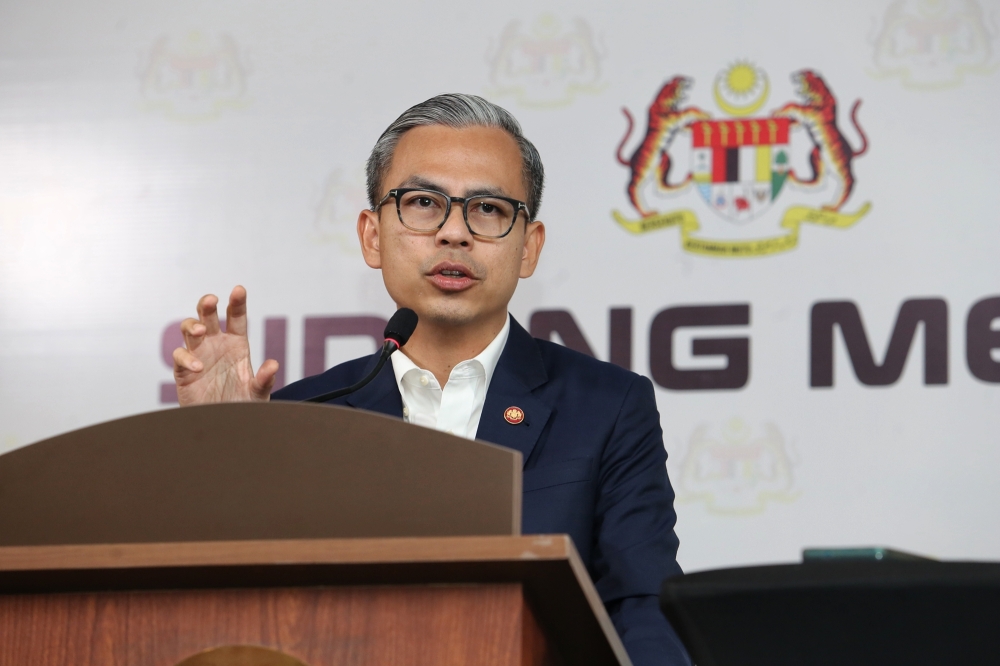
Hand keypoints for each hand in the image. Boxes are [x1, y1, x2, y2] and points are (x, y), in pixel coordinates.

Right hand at [172, 286, 278, 404]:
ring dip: (192, 326)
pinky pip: (179, 356)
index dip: (237, 303)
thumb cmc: (242, 405)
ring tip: (201, 331)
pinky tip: (199, 367)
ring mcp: (199, 355)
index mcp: (236, 344)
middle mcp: (216, 345)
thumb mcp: (258, 393)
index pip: (236, 317)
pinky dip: (187, 358)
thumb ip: (265, 379)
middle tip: (212, 301)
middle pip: (207, 316)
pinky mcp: (184, 371)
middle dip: (207, 305)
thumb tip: (273, 364)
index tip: (239, 290)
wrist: (224, 425)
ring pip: (189, 330)